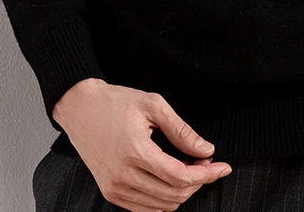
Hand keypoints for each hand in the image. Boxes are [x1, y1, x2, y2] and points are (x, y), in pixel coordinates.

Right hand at [52, 79, 232, 211]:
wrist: (80, 108)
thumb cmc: (116, 102)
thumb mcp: (153, 105)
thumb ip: (181, 130)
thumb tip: (206, 150)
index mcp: (135, 153)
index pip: (181, 177)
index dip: (207, 174)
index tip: (223, 166)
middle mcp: (123, 177)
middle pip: (174, 194)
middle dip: (198, 181)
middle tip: (206, 160)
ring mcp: (114, 188)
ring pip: (162, 205)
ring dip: (183, 190)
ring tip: (189, 165)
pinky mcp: (110, 192)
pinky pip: (145, 208)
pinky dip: (164, 197)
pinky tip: (171, 176)